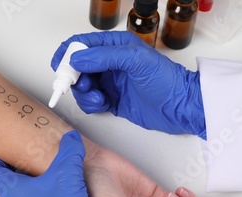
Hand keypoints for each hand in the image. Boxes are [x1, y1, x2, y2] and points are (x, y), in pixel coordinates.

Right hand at [51, 31, 205, 138]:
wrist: (180, 107)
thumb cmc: (167, 81)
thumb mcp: (136, 61)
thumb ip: (105, 57)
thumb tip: (78, 58)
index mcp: (114, 46)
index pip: (81, 44)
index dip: (67, 54)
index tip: (61, 67)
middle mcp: (109, 63)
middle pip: (76, 68)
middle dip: (74, 78)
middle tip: (83, 86)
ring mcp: (109, 82)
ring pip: (81, 87)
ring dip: (84, 94)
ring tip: (99, 98)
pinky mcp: (110, 100)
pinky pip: (89, 101)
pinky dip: (91, 105)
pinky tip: (104, 104)